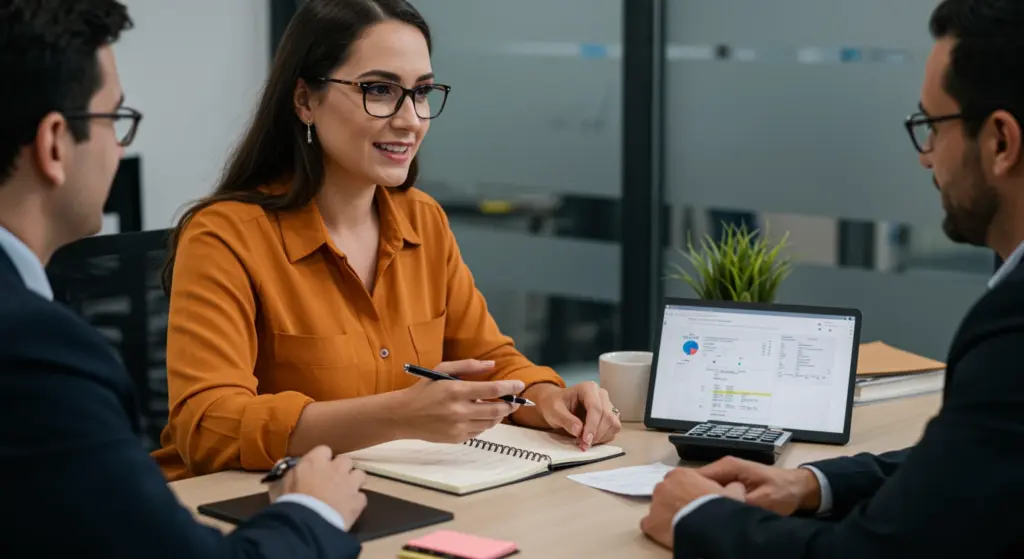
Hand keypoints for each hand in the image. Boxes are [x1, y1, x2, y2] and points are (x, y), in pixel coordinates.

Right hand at [268, 445, 367, 529]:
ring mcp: (349, 483)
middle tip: (333, 480)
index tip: (318, 467)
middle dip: (341, 468)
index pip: (324, 450)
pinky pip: (361, 496)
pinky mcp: (358, 500)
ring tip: (345, 491)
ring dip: (353, 481)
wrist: (308, 524)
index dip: (322, 459)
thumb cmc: (292, 503)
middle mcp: (335, 468)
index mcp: (315, 461)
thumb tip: (286, 464)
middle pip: (345, 460)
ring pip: (359, 474)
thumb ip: (290, 473)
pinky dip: (356, 501)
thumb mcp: (284, 485)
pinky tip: (349, 508)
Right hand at [399, 359, 523, 442]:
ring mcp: (459, 427)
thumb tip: (492, 365)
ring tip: (499, 407)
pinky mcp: (457, 439)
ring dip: (499, 415)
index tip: (520, 385)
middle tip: (515, 400)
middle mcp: (459, 411)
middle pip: (496, 410)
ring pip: (490, 423)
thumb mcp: (443, 370)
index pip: (492, 390)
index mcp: (457, 390)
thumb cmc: (425, 389)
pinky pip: (479, 431)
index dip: (509, 387)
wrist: (404, 415)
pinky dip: (484, 423)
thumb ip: (468, 366)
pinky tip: (480, 416)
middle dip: (510, 404)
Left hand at [531, 381, 621, 450]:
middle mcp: (601, 395)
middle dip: (596, 434)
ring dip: (602, 437)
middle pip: (607, 416)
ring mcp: (607, 405)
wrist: (556, 406)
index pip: (595, 407)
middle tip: (583, 445)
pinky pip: (613, 429)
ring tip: (586, 443)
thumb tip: (579, 431)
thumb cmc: (554, 405)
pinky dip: (604, 438)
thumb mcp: (554, 411)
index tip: (585, 440)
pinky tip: (591, 440)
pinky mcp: (609, 416)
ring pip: (613, 424)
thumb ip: (566, 420)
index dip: (592, 426)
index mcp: (588, 388)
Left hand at [640, 467, 745, 548]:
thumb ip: (732, 486)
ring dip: (667, 513)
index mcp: (681, 474)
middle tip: (690, 512)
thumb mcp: (733, 492)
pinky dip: (657, 528)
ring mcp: (654, 504)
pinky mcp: (649, 523)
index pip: (680, 479)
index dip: (689, 489)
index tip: (697, 499)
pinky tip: (668, 534)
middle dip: (676, 500)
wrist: (709, 526)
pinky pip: (650, 524)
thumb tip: (736, 486)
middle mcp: (664, 485)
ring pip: (658, 507)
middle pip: (667, 492)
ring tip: (681, 524)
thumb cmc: (719, 506)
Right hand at [696, 456, 821, 515]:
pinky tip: (715, 512)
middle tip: (698, 514)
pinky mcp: (729, 483)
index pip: (696, 476)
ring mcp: (726, 474)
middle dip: (695, 496)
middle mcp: (723, 467)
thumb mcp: (764, 500)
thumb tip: (721, 508)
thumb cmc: (783, 490)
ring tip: (706, 514)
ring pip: (704, 487)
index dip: (690, 491)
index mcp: (728, 466)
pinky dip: (712, 501)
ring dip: (704, 500)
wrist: (798, 488)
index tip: (690, 508)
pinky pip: (713, 491)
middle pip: (697, 481)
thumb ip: (741, 503)